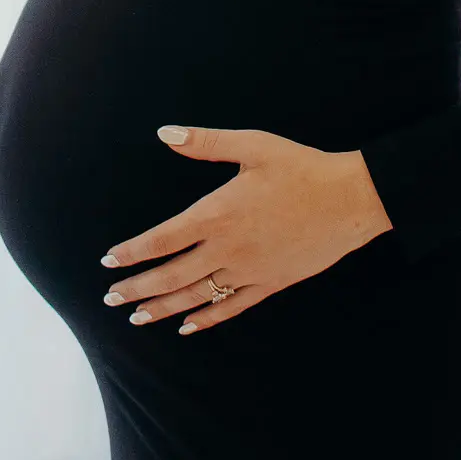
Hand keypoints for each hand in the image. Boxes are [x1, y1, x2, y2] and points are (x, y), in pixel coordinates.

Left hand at [99, 124, 393, 333]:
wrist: (351, 200)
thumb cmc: (302, 168)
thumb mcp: (253, 145)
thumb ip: (205, 143)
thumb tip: (163, 133)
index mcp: (218, 213)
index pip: (162, 239)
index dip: (133, 252)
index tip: (108, 260)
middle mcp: (229, 248)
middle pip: (172, 275)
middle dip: (138, 288)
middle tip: (110, 298)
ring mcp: (249, 271)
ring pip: (196, 296)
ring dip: (163, 309)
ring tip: (136, 317)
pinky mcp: (271, 283)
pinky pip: (231, 308)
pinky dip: (206, 319)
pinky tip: (187, 326)